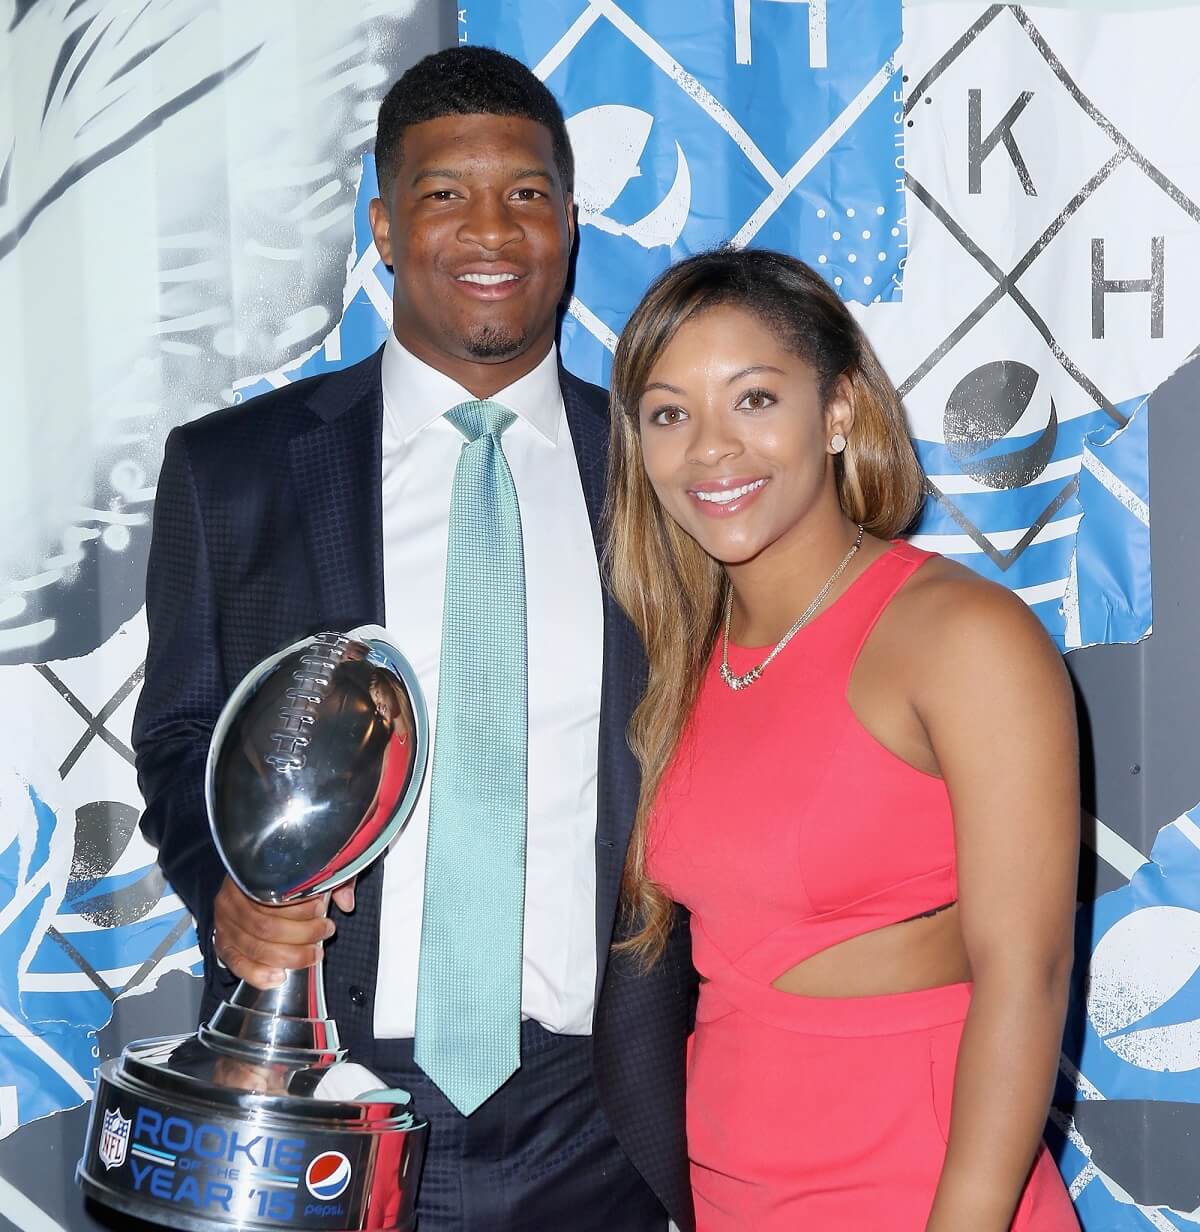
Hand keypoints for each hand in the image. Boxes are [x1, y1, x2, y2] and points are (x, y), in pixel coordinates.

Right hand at [213, 876, 335, 988]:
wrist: (252, 875)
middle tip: (325, 931)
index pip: (273, 896)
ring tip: (314, 953)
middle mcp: (232, 899)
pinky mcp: (223, 943)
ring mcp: (224, 923)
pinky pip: (238, 964)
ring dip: (289, 955)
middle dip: (302, 934)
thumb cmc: (281, 875)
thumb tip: (346, 902)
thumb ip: (330, 879)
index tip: (322, 908)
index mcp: (249, 875)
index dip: (300, 907)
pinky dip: (258, 974)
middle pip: (266, 926)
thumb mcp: (309, 868)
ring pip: (256, 947)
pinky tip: (278, 977)